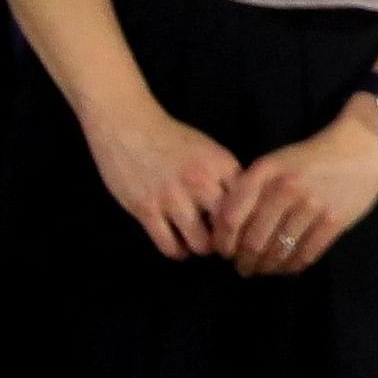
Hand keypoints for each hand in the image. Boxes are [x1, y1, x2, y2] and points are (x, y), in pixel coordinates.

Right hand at [79, 99, 242, 258]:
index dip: (250, 221)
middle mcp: (201, 182)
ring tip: (199, 244)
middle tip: (225, 245)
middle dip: (230, 241)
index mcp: (221, 165)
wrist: (127, 126)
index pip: (249, 203)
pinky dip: (177, 252)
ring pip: (200, 243)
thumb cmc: (170, 137)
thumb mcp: (209, 150)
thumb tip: (244, 206)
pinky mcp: (146, 209)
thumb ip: (226, 176)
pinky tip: (178, 246)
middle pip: (230, 228)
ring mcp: (173, 197)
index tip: (246, 230)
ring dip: (202, 248)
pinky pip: (169, 245)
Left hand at [214, 95, 377, 276]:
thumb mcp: (276, 162)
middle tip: (244, 267)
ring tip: (264, 269)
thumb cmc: (313, 156)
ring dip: (267, 267)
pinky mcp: (334, 220)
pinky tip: (288, 267)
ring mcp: (311, 206)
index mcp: (265, 172)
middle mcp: (285, 189)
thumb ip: (251, 188)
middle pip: (254, 240)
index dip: (224, 241)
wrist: (362, 146)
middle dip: (245, 261)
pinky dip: (293, 266)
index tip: (224, 251)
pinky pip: (306, 254)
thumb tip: (227, 226)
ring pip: (279, 251)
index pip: (232, 217)